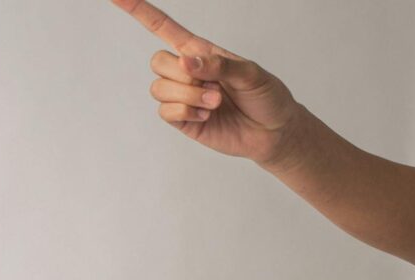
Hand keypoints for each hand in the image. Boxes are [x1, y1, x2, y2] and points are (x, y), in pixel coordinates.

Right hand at [112, 0, 308, 167]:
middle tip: (213, 85)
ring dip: (188, 95)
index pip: (163, 28)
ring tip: (214, 102)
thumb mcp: (251, 73)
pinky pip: (165, 111)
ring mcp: (181, 97)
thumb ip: (218, 65)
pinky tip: (206, 115)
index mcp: (200, 51)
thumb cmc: (266, 96)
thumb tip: (186, 62)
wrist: (274, 132)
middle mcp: (186, 72)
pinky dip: (186, 112)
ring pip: (158, 88)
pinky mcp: (181, 120)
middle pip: (157, 61)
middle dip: (182, 74)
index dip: (140, 12)